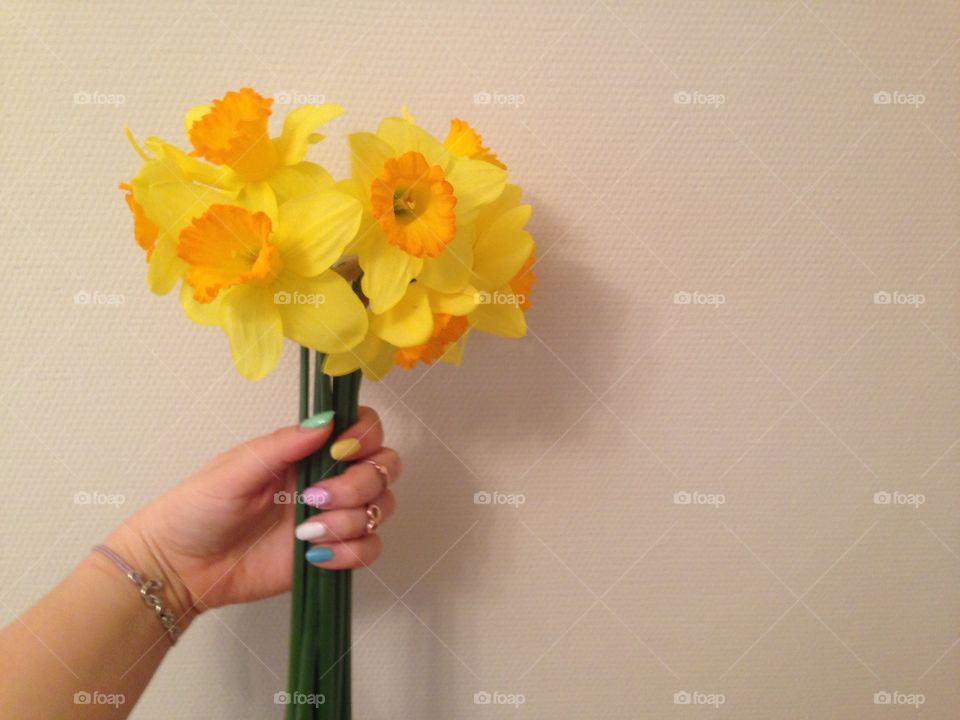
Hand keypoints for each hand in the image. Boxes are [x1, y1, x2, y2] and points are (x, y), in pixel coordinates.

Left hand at [105, 407, 398, 622]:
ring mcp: (332, 517)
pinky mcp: (330, 554)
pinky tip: (314, 555)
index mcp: (306, 451)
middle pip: (383, 467)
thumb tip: (327, 419)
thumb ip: (283, 445)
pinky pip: (368, 549)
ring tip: (306, 533)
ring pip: (380, 508)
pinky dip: (351, 552)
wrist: (180, 567)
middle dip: (360, 482)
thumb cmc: (197, 510)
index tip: (338, 452)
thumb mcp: (235, 470)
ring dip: (350, 519)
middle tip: (315, 498)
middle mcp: (327, 479)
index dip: (364, 437)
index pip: (363, 429)